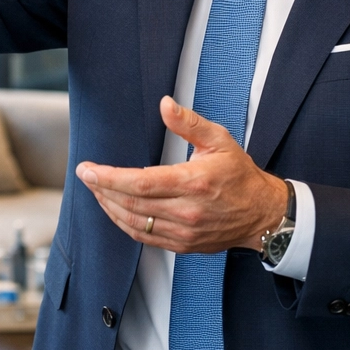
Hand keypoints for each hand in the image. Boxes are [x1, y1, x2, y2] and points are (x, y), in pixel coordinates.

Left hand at [75, 96, 289, 254]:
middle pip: (131, 204)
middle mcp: (187, 211)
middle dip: (102, 189)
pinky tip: (114, 209)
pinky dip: (123, 223)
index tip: (88, 169)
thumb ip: (189, 123)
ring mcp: (184, 231)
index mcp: (194, 182)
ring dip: (109, 206)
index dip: (109, 177)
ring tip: (96, 189)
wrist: (263, 214)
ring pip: (133, 223)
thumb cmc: (240, 175)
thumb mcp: (219, 140)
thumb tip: (165, 104)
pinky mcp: (182, 244)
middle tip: (86, 175)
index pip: (141, 183)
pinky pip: (144, 237)